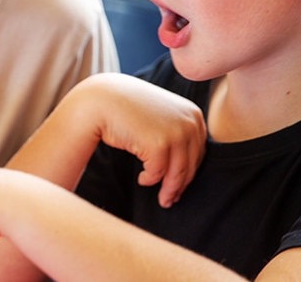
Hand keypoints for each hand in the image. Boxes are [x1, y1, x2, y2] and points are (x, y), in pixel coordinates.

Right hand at [77, 73, 205, 206]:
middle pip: (191, 165)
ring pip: (178, 173)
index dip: (189, 172)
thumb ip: (177, 131)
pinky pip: (158, 173)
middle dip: (180, 186)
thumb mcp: (161, 116)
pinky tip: (142, 179)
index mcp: (193, 114)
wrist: (102, 100)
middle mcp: (190, 122)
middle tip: (170, 200)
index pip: (198, 152)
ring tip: (162, 199)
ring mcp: (176, 132)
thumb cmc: (129, 109)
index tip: (179, 185)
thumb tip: (184, 168)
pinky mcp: (159, 144)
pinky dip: (150, 180)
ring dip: (169, 190)